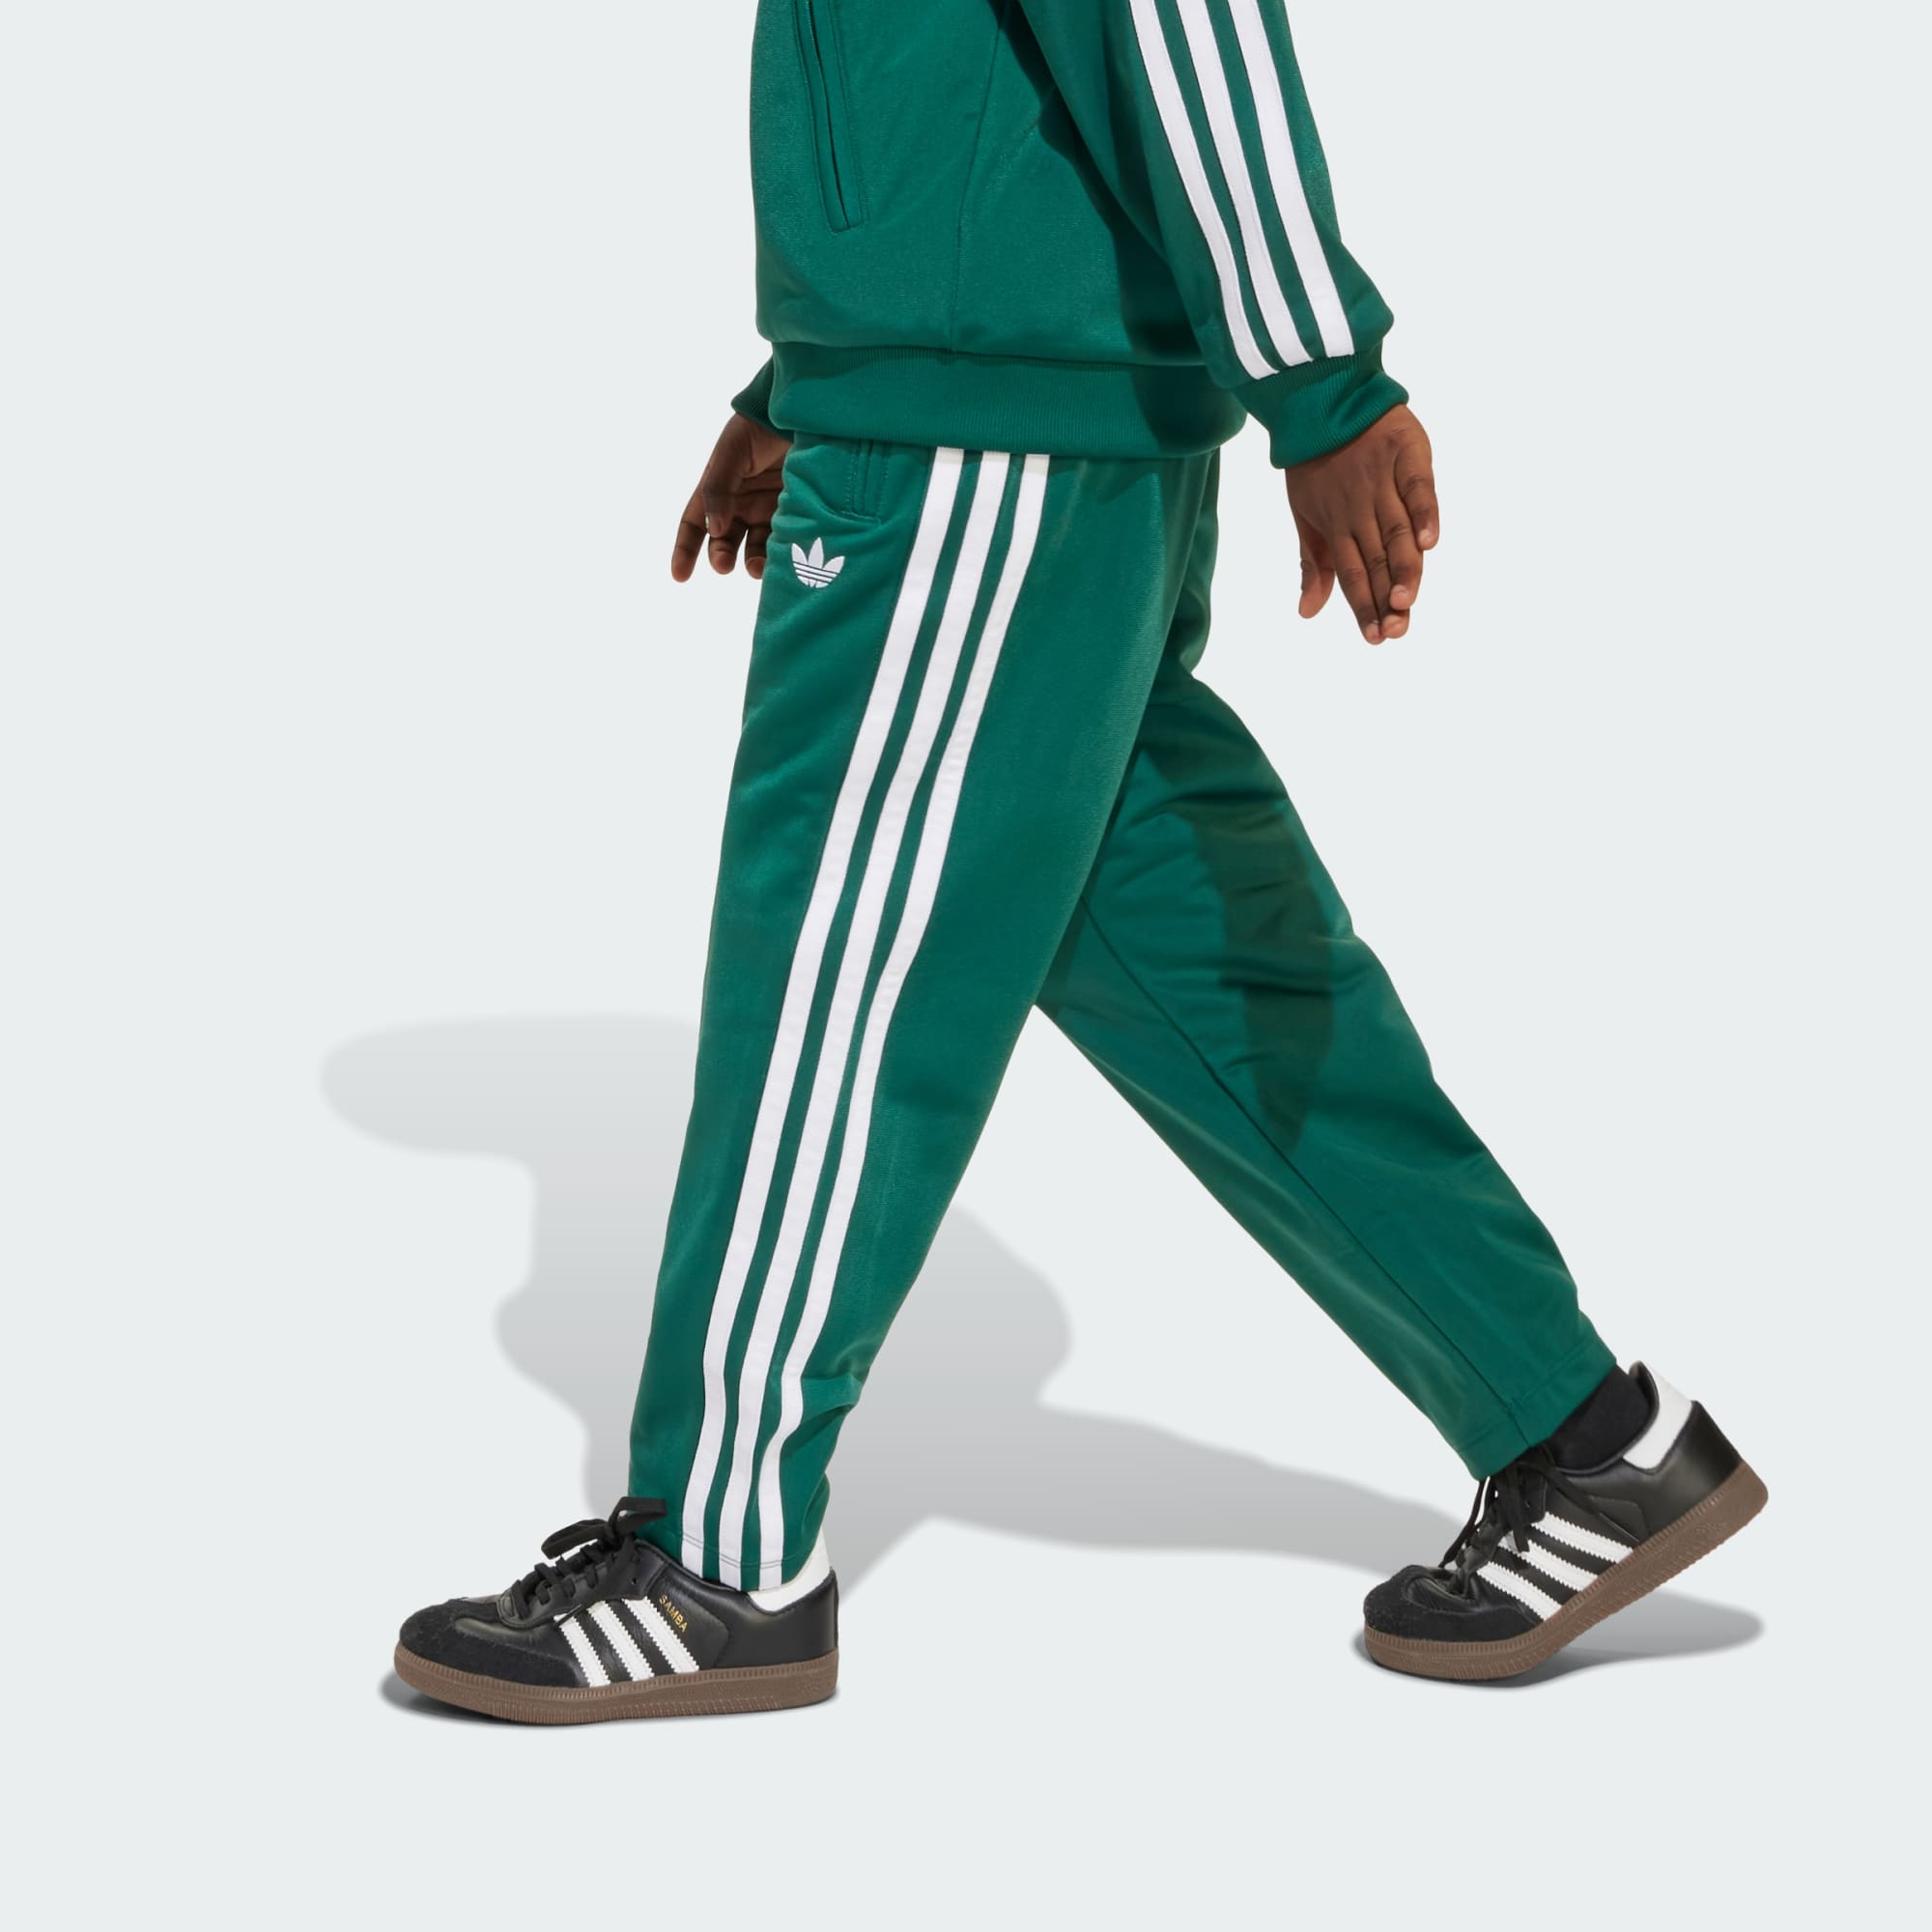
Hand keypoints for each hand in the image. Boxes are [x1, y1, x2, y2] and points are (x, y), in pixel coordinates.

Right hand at [671, 413, 792, 581]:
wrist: (800, 416)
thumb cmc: (759, 428)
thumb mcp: (732, 453)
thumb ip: (718, 489)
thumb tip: (711, 529)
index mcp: (716, 490)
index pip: (693, 524)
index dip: (684, 550)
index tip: (680, 575)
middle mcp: (739, 505)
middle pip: (723, 542)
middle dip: (721, 556)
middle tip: (724, 565)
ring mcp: (766, 511)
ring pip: (755, 548)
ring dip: (753, 561)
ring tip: (758, 568)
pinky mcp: (794, 515)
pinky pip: (782, 541)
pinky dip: (779, 554)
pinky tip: (780, 559)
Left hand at [1285, 405, 1438, 642]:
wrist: (1322, 397)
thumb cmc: (1314, 464)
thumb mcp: (1304, 514)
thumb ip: (1314, 562)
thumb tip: (1307, 613)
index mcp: (1335, 525)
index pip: (1354, 574)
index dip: (1365, 606)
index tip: (1376, 638)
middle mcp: (1360, 507)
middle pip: (1378, 558)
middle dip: (1387, 597)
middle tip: (1396, 629)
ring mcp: (1384, 481)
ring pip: (1397, 530)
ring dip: (1403, 566)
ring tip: (1406, 599)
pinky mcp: (1408, 454)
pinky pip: (1417, 486)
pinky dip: (1423, 512)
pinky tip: (1428, 541)